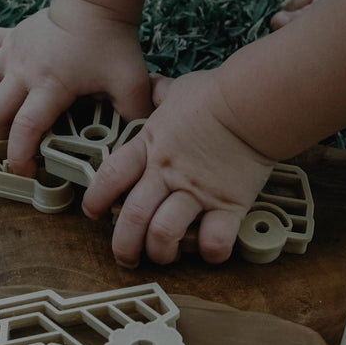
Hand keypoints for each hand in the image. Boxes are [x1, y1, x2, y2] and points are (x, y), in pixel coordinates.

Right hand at [0, 0, 152, 175]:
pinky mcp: (9, 36)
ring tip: (0, 109)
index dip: (20, 156)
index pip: (25, 128)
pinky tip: (0, 74)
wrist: (95, 1)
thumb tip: (136, 142)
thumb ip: (134, 114)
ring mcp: (12, 52)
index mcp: (50, 86)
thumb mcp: (131, 83)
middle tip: (16, 142)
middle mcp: (23, 71)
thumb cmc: (112, 42)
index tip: (26, 170)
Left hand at [82, 71, 275, 266]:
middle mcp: (167, 174)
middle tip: (126, 256)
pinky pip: (215, 241)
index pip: (110, 177)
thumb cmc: (216, 93)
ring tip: (165, 256)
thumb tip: (154, 87)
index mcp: (150, 146)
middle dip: (124, 244)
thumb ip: (160, 95)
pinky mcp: (228, 205)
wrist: (253, 102)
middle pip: (132, 217)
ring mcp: (197, 191)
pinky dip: (211, 252)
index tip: (93, 212)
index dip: (96, 199)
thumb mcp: (178, 90)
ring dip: (161, 252)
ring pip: (164, 234)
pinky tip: (210, 251)